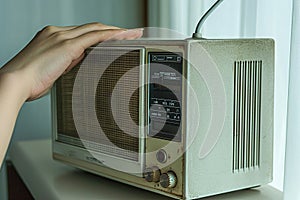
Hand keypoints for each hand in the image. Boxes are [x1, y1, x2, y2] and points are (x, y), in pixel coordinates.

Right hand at [0, 22, 142, 100]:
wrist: (16, 82)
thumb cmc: (30, 81)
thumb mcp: (52, 68)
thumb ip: (67, 62)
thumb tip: (80, 62)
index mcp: (53, 37)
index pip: (84, 32)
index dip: (100, 33)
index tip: (113, 37)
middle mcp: (58, 33)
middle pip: (92, 27)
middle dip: (113, 30)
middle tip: (129, 32)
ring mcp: (62, 37)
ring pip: (96, 29)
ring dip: (116, 31)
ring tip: (132, 34)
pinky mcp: (66, 46)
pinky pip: (94, 37)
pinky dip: (110, 36)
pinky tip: (122, 37)